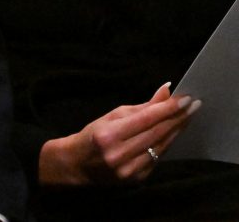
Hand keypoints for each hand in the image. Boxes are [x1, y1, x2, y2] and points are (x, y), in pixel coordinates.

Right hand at [37, 82, 200, 184]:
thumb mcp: (112, 116)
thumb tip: (166, 91)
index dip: (167, 108)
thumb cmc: (93, 135)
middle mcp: (119, 154)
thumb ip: (142, 107)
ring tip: (187, 117)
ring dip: (176, 131)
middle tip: (193, 105)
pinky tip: (172, 134)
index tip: (185, 98)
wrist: (77, 164)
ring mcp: (129, 169)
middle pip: (157, 133)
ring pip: (161, 146)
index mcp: (109, 135)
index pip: (146, 119)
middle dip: (177, 118)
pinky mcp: (137, 179)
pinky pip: (158, 158)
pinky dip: (166, 144)